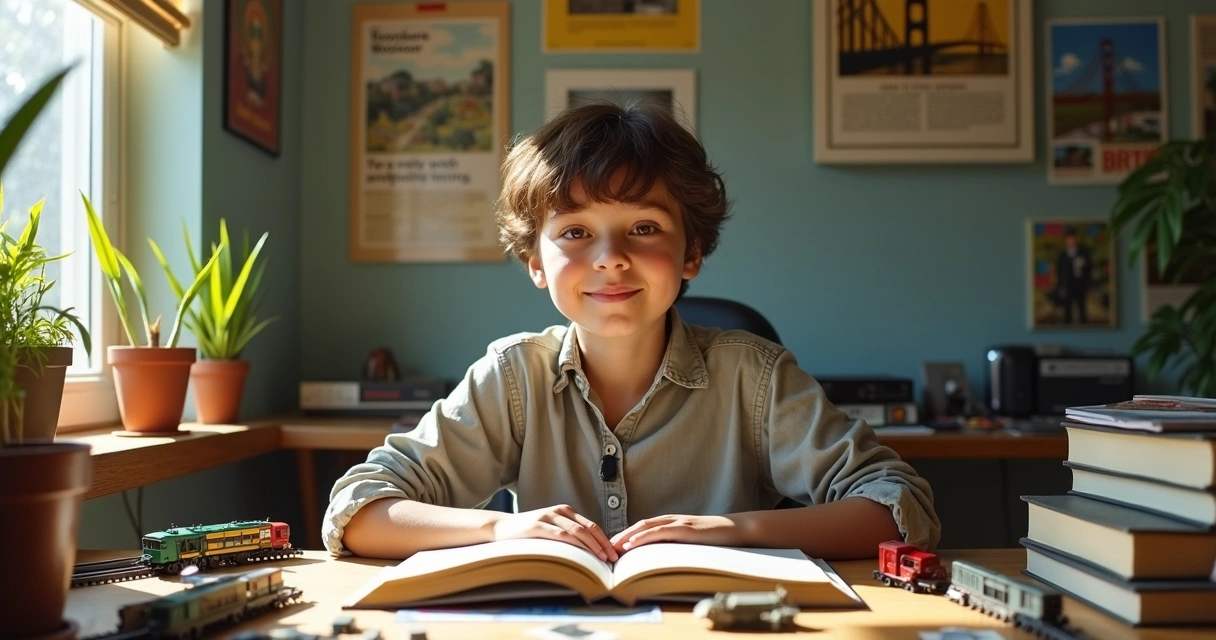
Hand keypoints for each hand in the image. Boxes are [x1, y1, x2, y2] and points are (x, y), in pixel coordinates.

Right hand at [491, 504, 617, 561]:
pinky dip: (575, 545)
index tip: (615, 554)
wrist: (501, 527)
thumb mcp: (551, 530)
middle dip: (603, 544)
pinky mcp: (538, 526)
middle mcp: (559, 512)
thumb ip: (568, 535)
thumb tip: (592, 552)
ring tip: (602, 559)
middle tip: (613, 559)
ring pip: (577, 531)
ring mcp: (548, 517)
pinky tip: (583, 555)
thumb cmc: (528, 533)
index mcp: (565, 512)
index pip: (591, 526)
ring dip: (592, 546)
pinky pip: (561, 535)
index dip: (605, 539)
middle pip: (588, 528)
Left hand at [609, 514, 741, 552]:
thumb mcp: (693, 542)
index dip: (628, 535)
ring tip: (612, 546)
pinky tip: (631, 544)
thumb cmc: (717, 538)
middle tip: (605, 546)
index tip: (614, 545)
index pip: (645, 527)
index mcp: (673, 523)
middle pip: (640, 525)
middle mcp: (672, 520)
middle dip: (622, 535)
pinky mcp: (685, 529)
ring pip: (646, 527)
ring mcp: (678, 523)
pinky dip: (642, 537)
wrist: (737, 530)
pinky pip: (659, 532)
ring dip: (627, 536)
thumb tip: (663, 558)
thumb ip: (678, 545)